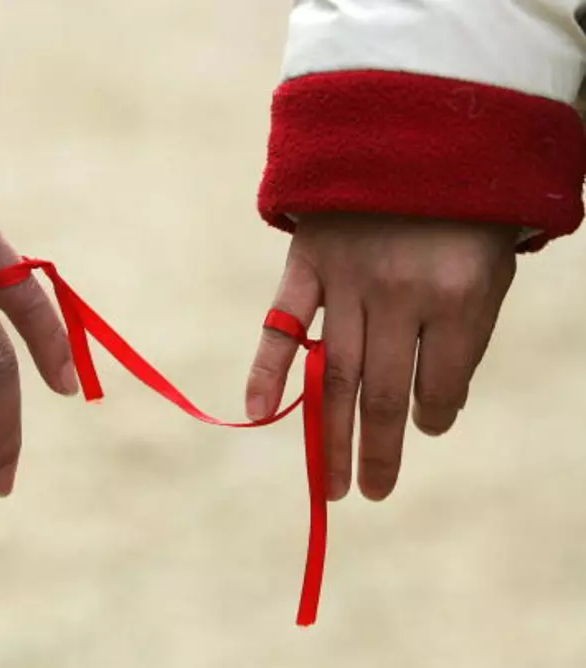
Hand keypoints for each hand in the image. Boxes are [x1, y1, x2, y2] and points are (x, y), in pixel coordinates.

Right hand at [245, 215, 517, 500]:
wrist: (419, 125)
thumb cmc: (465, 208)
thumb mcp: (489, 266)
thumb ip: (464, 334)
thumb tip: (430, 407)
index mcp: (455, 297)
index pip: (439, 386)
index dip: (436, 415)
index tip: (430, 423)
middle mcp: (396, 295)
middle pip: (381, 396)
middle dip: (377, 453)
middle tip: (370, 493)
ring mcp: (346, 280)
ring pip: (334, 376)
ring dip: (330, 436)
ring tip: (331, 485)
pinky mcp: (307, 262)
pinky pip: (281, 324)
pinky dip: (265, 370)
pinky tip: (254, 414)